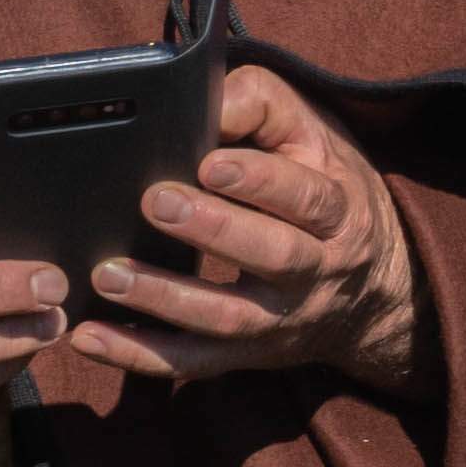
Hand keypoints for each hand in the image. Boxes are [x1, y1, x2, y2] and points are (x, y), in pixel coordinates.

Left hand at [60, 70, 428, 400]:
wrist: (376, 293)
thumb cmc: (329, 196)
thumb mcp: (317, 139)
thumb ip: (262, 108)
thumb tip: (204, 104)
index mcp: (338, 212)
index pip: (307, 198)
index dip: (261, 182)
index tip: (211, 164)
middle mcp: (316, 271)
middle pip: (273, 256)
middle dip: (213, 231)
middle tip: (155, 203)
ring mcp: (279, 320)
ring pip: (226, 318)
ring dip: (165, 298)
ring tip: (108, 275)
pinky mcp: (244, 353)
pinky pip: (191, 363)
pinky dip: (139, 355)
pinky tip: (89, 337)